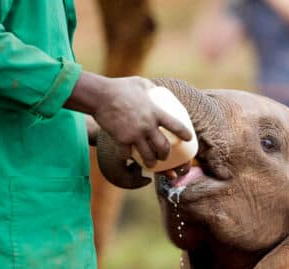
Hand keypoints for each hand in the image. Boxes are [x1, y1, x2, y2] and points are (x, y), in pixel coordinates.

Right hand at [65, 72, 192, 167]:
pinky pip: (128, 155)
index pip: (176, 126)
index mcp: (155, 112)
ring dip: (151, 162)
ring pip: (148, 156)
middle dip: (166, 155)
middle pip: (163, 147)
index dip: (185, 134)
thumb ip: (151, 88)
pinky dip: (128, 158)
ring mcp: (135, 134)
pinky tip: (128, 158)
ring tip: (151, 164)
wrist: (99, 95)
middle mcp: (148, 126)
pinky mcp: (121, 140)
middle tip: (165, 156)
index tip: (189, 138)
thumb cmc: (120, 87)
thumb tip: (157, 90)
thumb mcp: (141, 83)